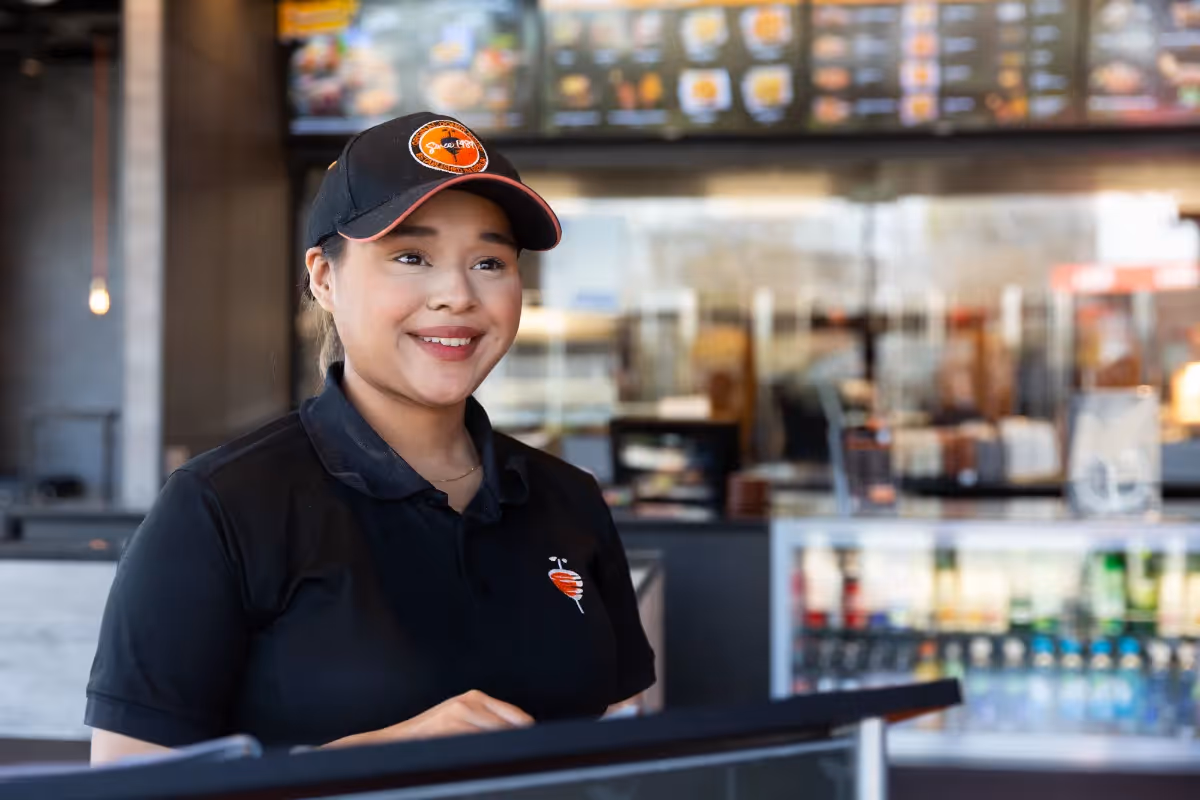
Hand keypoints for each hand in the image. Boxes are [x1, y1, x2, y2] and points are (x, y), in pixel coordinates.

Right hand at [326, 691, 532, 748]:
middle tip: (522, 758)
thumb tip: (519, 735)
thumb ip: (485, 722)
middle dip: (516, 745)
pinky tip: (481, 761)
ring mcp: (460, 713)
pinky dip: (486, 756)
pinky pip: (479, 745)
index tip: (537, 746)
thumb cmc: (428, 734)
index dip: (528, 733)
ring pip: (497, 737)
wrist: (394, 741)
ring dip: (502, 752)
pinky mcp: (451, 727)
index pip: (516, 716)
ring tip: (504, 761)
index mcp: (475, 697)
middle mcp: (470, 700)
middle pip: (511, 728)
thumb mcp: (459, 718)